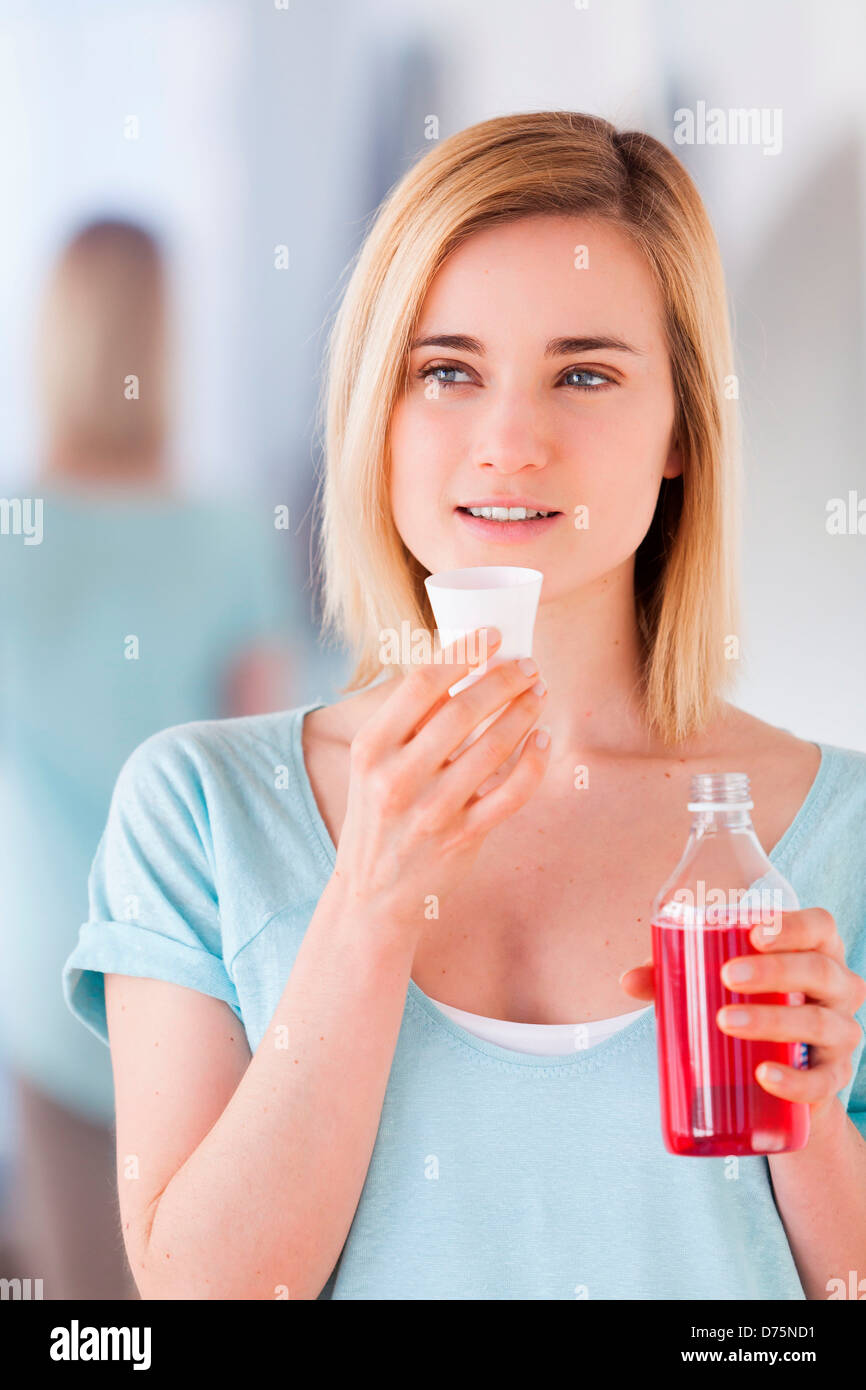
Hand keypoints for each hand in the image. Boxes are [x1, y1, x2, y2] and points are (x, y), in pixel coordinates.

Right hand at [330, 626, 550, 941]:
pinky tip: (542, 743)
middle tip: (528, 665)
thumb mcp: (372, 766)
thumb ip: (408, 722)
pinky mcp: (461, 838)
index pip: (421, 684)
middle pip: (463, 710)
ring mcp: (431, 810)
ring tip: (540, 693)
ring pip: (493, 748)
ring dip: (525, 714)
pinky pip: (510, 793)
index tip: (493, 636)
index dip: (463, 653)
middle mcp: (397, 777)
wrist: (371, 896)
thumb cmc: (377, 816)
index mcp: (371, 748)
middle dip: (505, 680)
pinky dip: (533, 764)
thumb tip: (461, 667)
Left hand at [621, 908, 865, 1128]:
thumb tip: (628, 980)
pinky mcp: (834, 1078)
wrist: (780, 1079)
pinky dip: (795, 1080)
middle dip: (774, 971)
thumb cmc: (750, 1007)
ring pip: (822, 1023)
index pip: (819, 926)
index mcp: (815, 951)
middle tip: (727, 977)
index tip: (754, 934)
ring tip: (726, 1022)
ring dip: (774, 1019)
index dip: (793, 926)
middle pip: (820, 970)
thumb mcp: (717, 986)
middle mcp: (838, 988)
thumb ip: (676, 976)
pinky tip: (765, 1075)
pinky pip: (823, 1081)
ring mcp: (842, 1034)